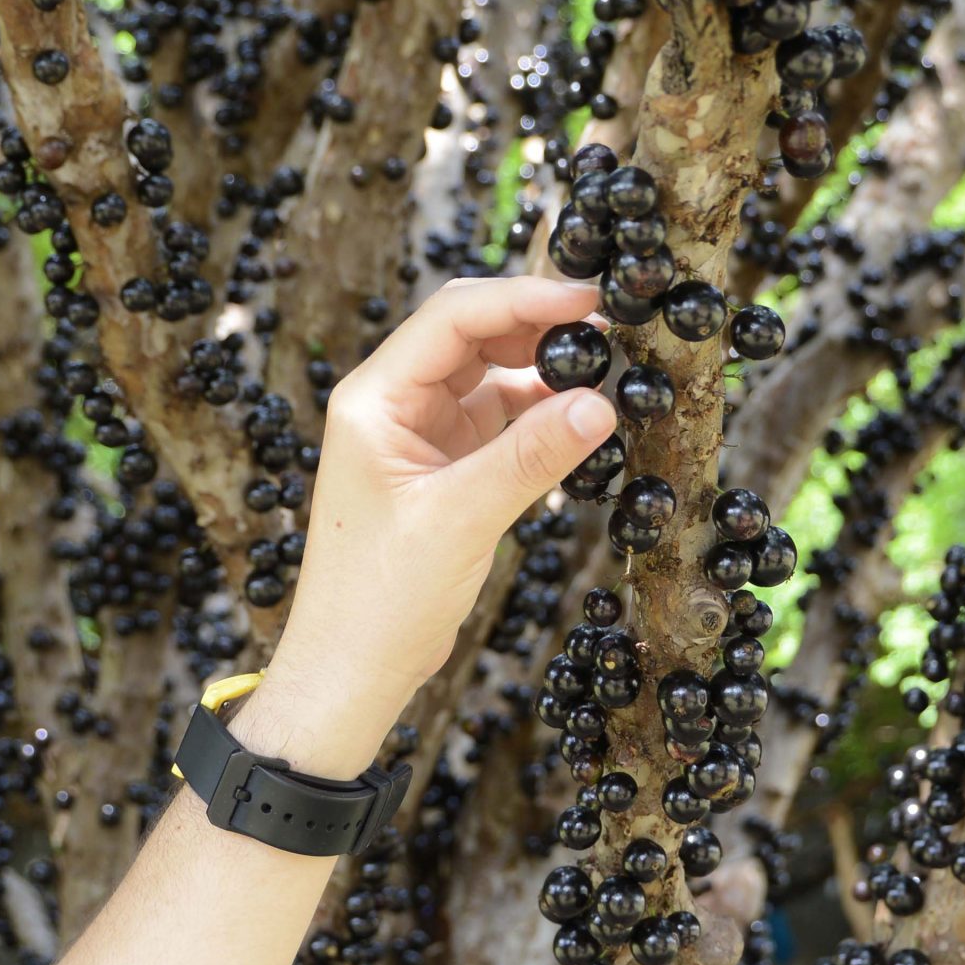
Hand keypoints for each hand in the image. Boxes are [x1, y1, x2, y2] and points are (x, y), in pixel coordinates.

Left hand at [254, 277, 616, 766]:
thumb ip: (530, 457)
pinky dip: (539, 415)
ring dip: (544, 369)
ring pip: (490, 374)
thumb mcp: (460, 519)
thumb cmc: (380, 596)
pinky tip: (582, 419)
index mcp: (374, 399)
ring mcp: (418, 434)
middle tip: (611, 325)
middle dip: (539, 324)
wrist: (354, 667)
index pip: (453, 318)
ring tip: (607, 368)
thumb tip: (601, 404)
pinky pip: (498, 419)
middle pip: (472, 334)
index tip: (588, 298)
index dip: (523, 297)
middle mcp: (392, 404)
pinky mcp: (443, 466)